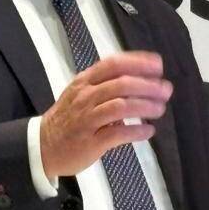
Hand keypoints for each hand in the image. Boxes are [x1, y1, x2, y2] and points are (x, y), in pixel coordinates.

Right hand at [39, 51, 171, 177]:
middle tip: (166, 90)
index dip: (138, 62)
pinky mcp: (91, 142)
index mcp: (84, 82)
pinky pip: (118, 133)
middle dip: (148, 86)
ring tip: (160, 109)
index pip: (113, 64)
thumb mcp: (80, 94)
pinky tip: (148, 131)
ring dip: (145, 106)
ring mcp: (87, 119)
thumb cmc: (66, 119)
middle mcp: (85, 97)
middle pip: (122, 84)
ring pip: (121, 106)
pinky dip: (137, 131)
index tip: (158, 65)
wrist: (42, 147)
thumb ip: (105, 86)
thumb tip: (140, 83)